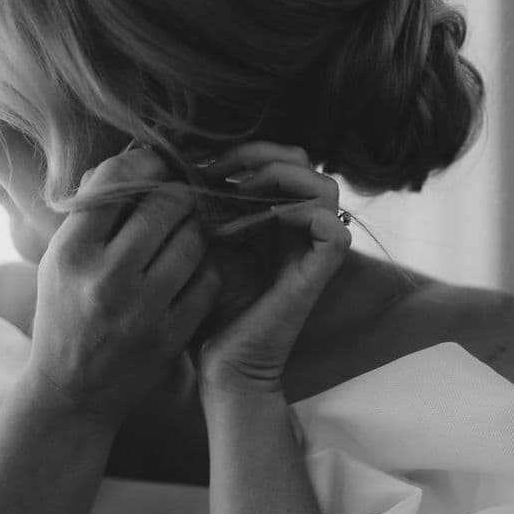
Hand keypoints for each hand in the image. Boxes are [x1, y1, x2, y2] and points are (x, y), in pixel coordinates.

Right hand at [27, 147, 221, 423]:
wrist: (73, 390)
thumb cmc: (66, 314)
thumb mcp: (59, 261)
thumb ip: (89, 215)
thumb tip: (126, 162)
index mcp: (72, 252)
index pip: (115, 183)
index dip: (144, 162)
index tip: (157, 160)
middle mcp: (107, 279)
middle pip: (162, 208)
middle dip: (179, 192)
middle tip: (185, 190)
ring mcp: (143, 310)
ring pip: (192, 242)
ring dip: (198, 226)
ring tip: (192, 225)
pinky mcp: (171, 336)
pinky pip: (207, 282)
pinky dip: (208, 266)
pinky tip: (199, 264)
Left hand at [194, 143, 352, 395]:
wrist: (222, 363)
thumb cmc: (207, 310)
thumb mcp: (201, 243)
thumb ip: (204, 203)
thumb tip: (182, 156)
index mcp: (274, 220)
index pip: (281, 158)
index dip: (246, 150)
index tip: (202, 165)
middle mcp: (298, 231)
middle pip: (306, 162)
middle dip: (262, 155)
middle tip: (221, 173)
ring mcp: (311, 252)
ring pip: (324, 186)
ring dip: (280, 178)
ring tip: (240, 194)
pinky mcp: (316, 275)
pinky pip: (331, 228)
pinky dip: (299, 214)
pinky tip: (258, 221)